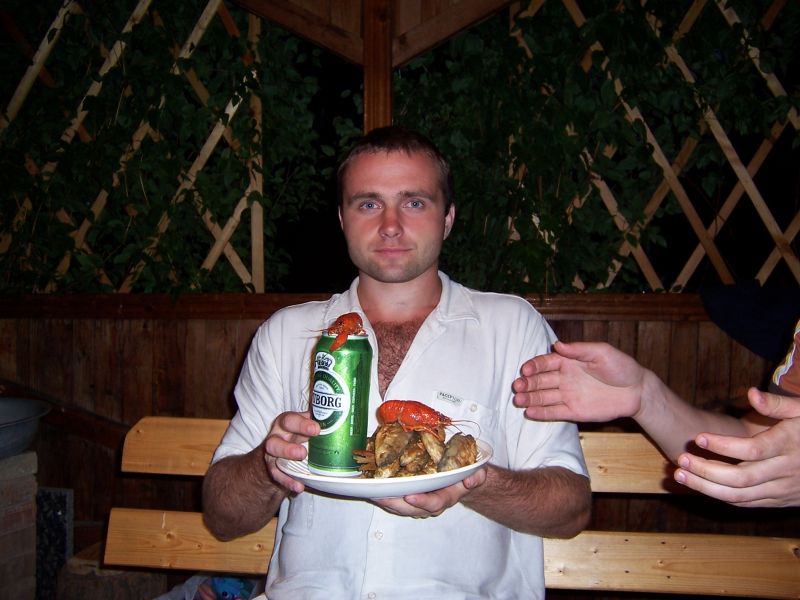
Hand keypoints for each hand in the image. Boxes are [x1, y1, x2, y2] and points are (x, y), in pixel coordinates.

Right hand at [263, 410, 318, 494]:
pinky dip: (288, 481)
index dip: (302, 424)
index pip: (291, 419)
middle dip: (290, 442)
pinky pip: (277, 474)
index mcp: (287, 422)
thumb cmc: (299, 436)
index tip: (317, 429)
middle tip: (304, 451)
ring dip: (287, 454)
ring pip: (274, 450)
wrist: (280, 454)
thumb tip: (344, 409)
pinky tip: (298, 487)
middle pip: (278, 434)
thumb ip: (320, 419)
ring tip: (301, 458)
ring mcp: (273, 451)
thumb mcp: (306, 426)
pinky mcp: (272, 467)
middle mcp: (278, 434)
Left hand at [372, 468, 486, 516]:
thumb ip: (476, 477)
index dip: (422, 502)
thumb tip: (471, 480)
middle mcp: (430, 503)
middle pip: (410, 509)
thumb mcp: (477, 473)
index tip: (409, 495)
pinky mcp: (410, 496)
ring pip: (400, 506)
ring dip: (385, 500)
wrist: (462, 481)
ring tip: (371, 492)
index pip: (434, 503)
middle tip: (380, 495)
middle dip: (395, 503)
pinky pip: (396, 498)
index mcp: (446, 498)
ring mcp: (419, 501)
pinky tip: (372, 487)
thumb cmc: (467, 475)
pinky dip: (384, 494)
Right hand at [512, 340, 644, 421]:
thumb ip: (579, 349)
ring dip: (529, 398)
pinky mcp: (573, 412)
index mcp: (569, 362)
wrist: (637, 391)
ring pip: (543, 397)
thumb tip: (557, 344)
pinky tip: (529, 412)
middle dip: (527, 383)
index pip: (545, 363)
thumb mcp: (602, 352)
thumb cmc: (621, 367)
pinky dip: (541, 413)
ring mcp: (567, 395)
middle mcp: (564, 378)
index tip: (525, 370)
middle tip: (517, 386)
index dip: (534, 366)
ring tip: (518, 400)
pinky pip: (554, 412)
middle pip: (540, 380)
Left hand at [674, 389, 799, 506]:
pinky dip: (722, 497)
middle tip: (680, 459)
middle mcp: (786, 472)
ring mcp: (784, 490)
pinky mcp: (781, 501)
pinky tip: (700, 486)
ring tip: (679, 475)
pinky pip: (748, 503)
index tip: (698, 436)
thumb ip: (777, 404)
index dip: (723, 445)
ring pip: (741, 496)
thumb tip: (751, 393)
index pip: (752, 450)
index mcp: (789, 446)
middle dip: (707, 471)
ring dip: (707, 488)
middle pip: (742, 478)